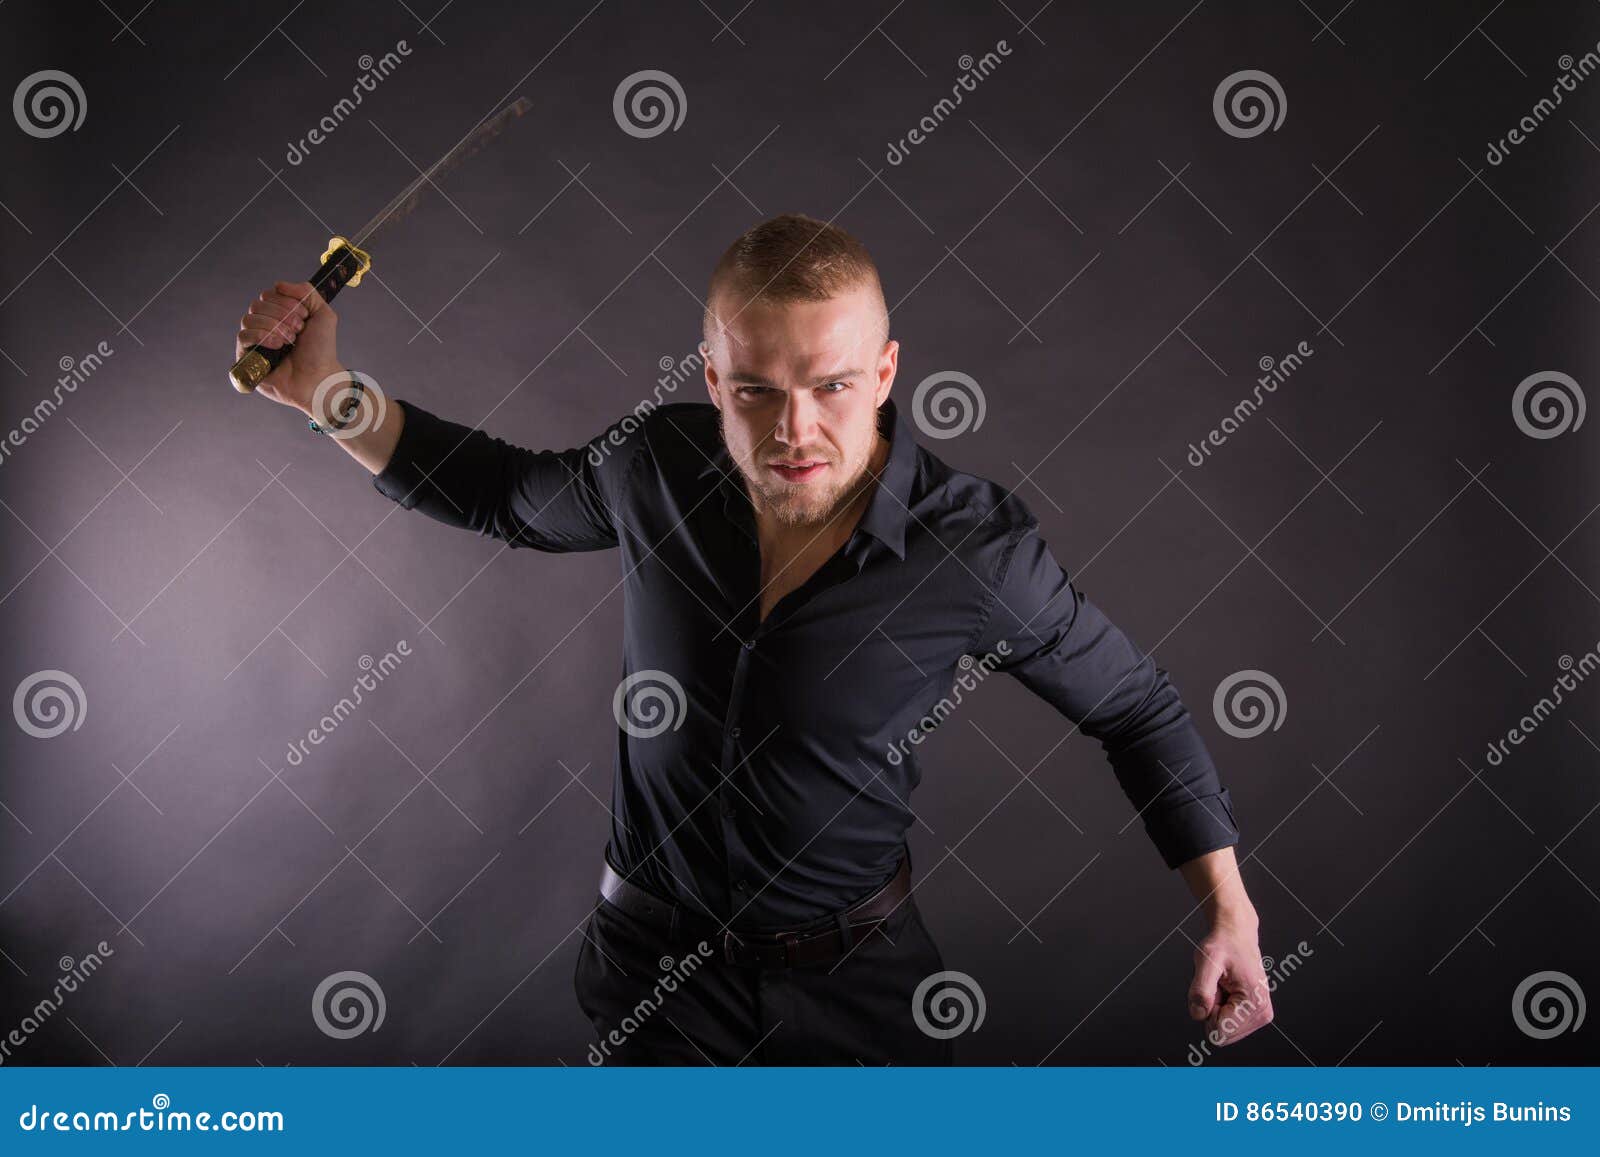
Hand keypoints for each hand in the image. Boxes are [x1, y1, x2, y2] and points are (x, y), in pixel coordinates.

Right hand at [234, 280, 342, 413]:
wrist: (319, 378)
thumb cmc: (322, 352)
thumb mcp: (323, 315)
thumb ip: (307, 293)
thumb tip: (279, 285)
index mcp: (280, 315)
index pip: (269, 294)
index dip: (285, 302)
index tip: (304, 316)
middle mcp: (265, 325)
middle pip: (257, 304)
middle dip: (281, 314)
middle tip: (298, 330)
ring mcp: (255, 341)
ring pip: (248, 318)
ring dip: (272, 326)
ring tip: (289, 340)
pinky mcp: (247, 357)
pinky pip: (242, 336)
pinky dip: (260, 336)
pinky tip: (277, 345)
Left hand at [1188, 914, 1272, 1045]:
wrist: (1236, 934)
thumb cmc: (1223, 944)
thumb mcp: (1206, 961)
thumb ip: (1201, 990)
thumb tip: (1198, 1015)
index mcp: (1254, 1005)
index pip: (1218, 1033)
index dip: (1207, 1011)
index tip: (1214, 988)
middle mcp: (1262, 1014)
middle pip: (1222, 1034)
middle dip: (1212, 1011)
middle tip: (1218, 986)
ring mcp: (1261, 1015)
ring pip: (1223, 1030)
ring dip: (1216, 1008)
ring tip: (1223, 985)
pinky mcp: (1256, 1014)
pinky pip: (1227, 1023)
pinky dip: (1221, 1007)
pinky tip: (1227, 988)